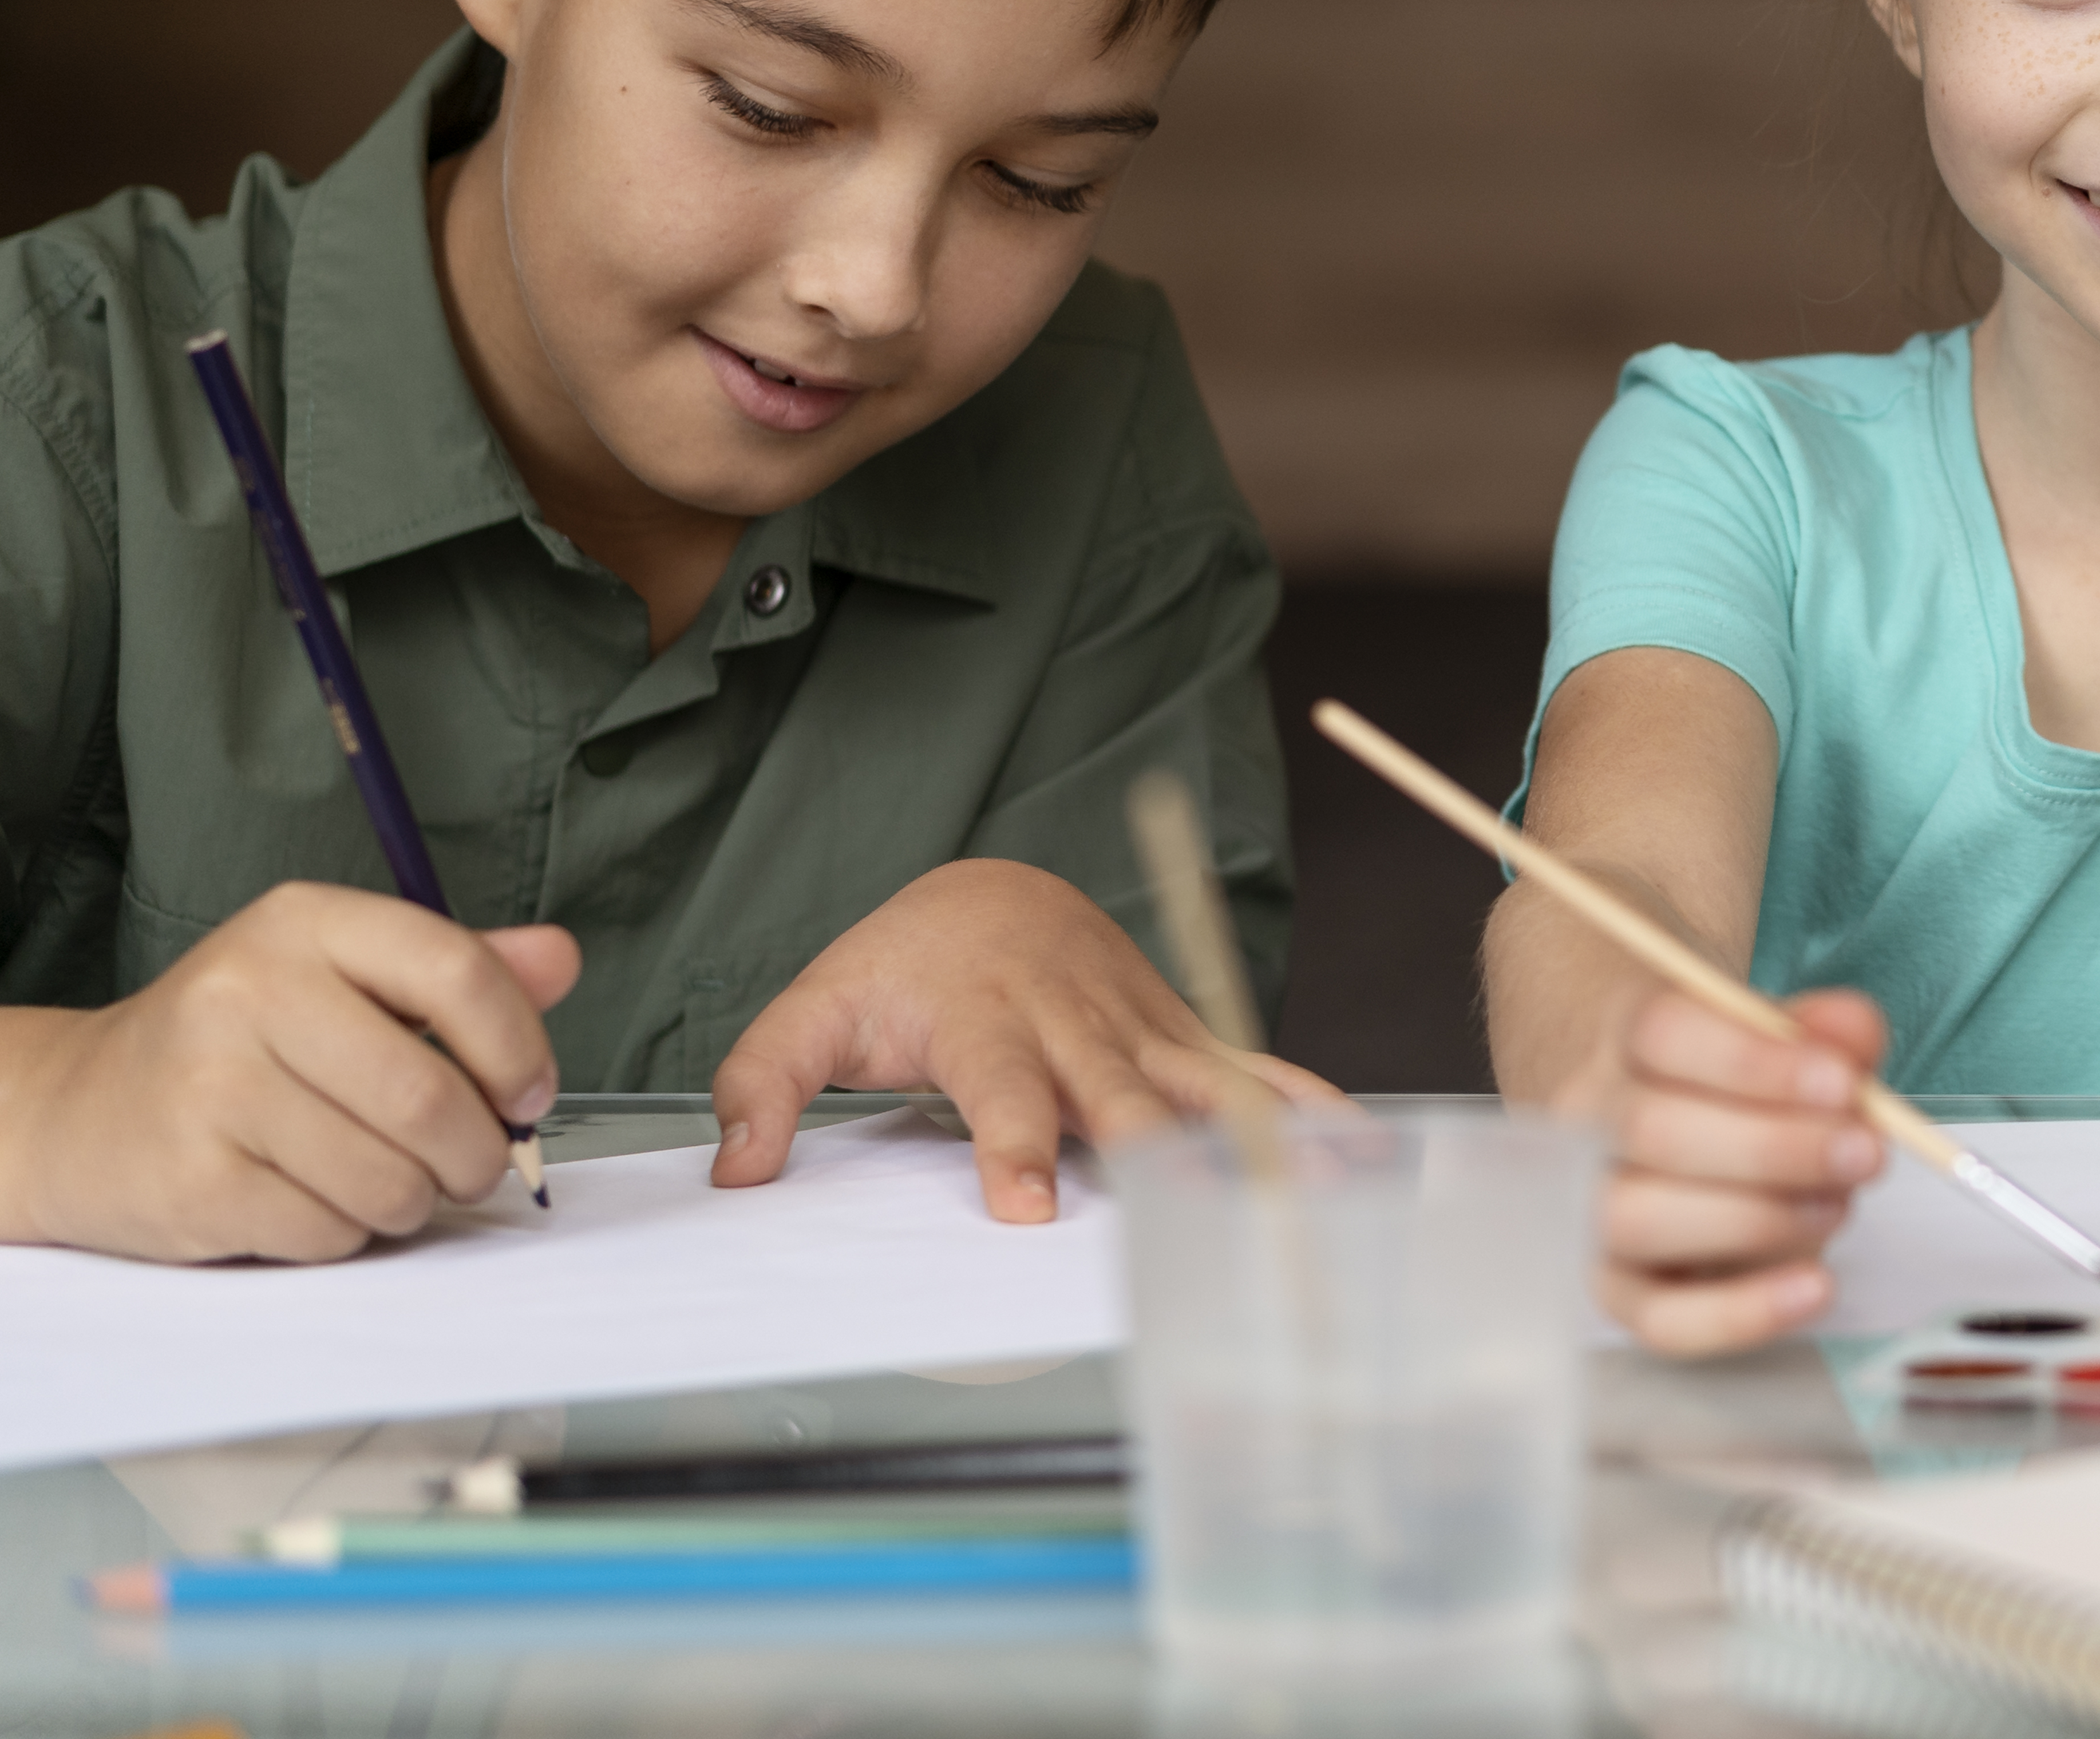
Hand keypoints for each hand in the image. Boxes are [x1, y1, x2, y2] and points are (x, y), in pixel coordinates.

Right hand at [0, 883, 574, 1262]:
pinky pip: (328, 1230)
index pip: (455, 971)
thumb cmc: (237, 1041)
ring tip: (391, 1181)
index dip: (518, 1045)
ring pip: (387, 1177)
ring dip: (414, 1199)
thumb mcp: (344, 975)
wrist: (80, 1109)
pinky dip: (348, 1231)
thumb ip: (460, 969)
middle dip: (477, 1150)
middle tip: (473, 1163)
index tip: (530, 1092)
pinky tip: (316, 1198)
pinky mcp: (192, 1181)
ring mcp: (211, 1089)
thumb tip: (560, 959)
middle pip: (428, 1095)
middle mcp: (249, 993)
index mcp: (304, 924)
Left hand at [708, 858, 1343, 1222]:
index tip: (1024, 1205)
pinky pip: (1249, 1070)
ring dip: (1252, 1129)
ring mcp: (1136, 1030)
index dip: (1015, 1143)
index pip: (1003, 1088)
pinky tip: (1360, 1147)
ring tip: (1310, 1179)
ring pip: (1198, 1079)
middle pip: (1118, 1089)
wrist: (990, 892)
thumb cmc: (899, 969)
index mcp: (987, 1021)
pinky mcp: (1177, 1039)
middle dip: (1151, 1149)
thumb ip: (762, 1085)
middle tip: (1184, 1206)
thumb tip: (738, 1173)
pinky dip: (1307, 1104)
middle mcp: (1073, 1025)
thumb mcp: (812, 1012)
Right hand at [1582, 984, 1889, 1354]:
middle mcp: (1591, 1121)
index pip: (1659, 1032)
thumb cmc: (1759, 1093)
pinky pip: (1660, 1320)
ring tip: (1836, 1208)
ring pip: (1636, 1220)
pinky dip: (1741, 1312)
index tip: (1842, 1084)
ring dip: (1755, 1219)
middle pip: (1649, 1128)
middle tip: (1864, 1154)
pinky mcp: (1619, 1294)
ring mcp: (1593, 1211)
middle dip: (1772, 1147)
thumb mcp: (1800, 1047)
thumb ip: (1831, 1031)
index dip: (1751, 1061)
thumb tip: (1848, 1035)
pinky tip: (1815, 1287)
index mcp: (1629, 1038)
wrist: (1716, 1154)